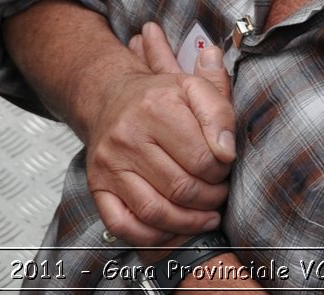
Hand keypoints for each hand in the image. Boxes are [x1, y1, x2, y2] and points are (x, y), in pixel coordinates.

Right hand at [89, 23, 235, 247]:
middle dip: (210, 199)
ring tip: (204, 214)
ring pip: (156, 212)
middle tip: (217, 193)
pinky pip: (124, 226)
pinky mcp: (97, 187)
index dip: (222, 172)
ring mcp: (110, 165)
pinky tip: (172, 228)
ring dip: (189, 222)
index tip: (223, 169)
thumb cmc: (157, 98)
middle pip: (181, 189)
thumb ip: (219, 115)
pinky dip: (153, 236)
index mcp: (155, 108)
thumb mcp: (195, 88)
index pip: (202, 159)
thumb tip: (226, 154)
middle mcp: (127, 137)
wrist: (111, 99)